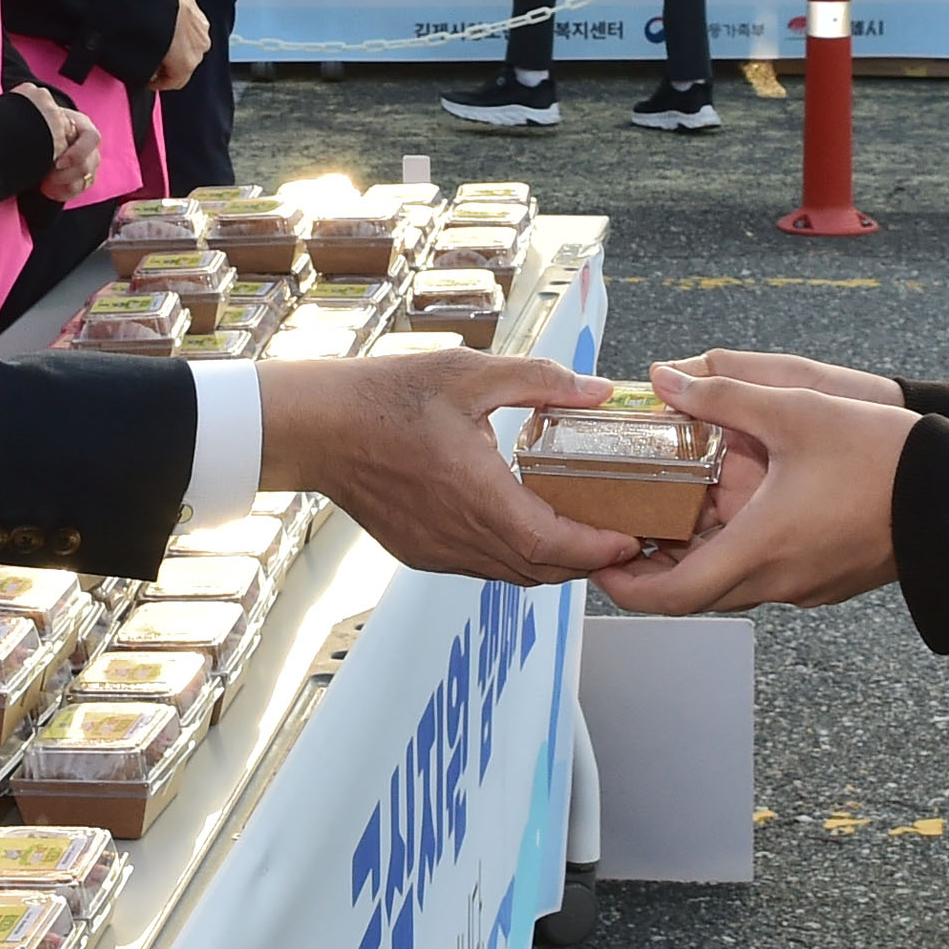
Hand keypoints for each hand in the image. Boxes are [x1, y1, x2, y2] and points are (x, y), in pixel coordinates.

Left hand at [18, 81, 99, 200]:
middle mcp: (89, 146)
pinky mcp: (82, 178)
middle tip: (46, 176)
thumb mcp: (40, 109)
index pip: (92, 139)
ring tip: (43, 183)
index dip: (78, 153)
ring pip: (86, 180)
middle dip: (67, 175)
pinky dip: (62, 192)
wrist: (39, 133)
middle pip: (90, 164)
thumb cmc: (39, 121)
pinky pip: (79, 190)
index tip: (57, 162)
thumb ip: (36, 102)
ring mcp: (88, 163)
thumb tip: (25, 93)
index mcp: (82, 126)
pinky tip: (46, 189)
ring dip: (64, 184)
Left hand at [154, 0, 212, 93]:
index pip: (175, 82)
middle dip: (170, 62)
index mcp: (187, 63)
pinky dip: (179, 25)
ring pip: (190, 41)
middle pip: (185, 61)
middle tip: (152, 57)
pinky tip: (165, 20)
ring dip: (177, 42)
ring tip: (158, 36)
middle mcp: (199, 47)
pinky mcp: (198, 9)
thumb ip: (149, 70)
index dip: (159, 83)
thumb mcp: (140, 57)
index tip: (149, 79)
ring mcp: (201, 27)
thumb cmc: (148, 23)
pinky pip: (189, 23)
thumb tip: (150, 71)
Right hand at [258, 351, 634, 583]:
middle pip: (540, 571)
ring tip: (584, 535)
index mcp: (475, 493)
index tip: (630, 539)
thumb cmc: (386, 397)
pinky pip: (481, 567)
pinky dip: (515, 557)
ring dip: (552, 562)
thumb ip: (541, 381)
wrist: (317, 427)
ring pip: (511, 575)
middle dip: (586, 561)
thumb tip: (600, 390)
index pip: (553, 545)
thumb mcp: (470, 373)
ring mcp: (436, 551)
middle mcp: (457, 535)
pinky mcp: (420, 553)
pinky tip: (526, 527)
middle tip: (621, 539)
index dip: (598, 549)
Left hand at [593, 358, 916, 615]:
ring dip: (700, 553)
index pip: (671, 597)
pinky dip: (739, 548)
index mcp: (760, 550)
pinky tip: (742, 504)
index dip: (625, 586)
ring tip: (679, 506)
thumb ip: (723, 395)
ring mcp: (807, 587)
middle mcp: (779, 581)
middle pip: (696, 593)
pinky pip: (768, 573)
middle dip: (655, 566)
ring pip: (733, 582)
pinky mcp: (829, 579)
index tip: (599, 560)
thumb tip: (664, 379)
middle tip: (627, 528)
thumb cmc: (882, 455)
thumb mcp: (795, 409)